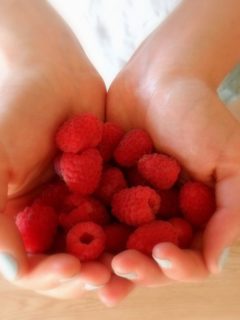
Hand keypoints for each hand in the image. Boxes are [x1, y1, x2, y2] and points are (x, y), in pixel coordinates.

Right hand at [0, 0, 111, 299]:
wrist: (56, 74)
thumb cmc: (17, 111)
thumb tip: (13, 270)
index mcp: (19, 216)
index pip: (33, 265)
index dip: (51, 275)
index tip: (75, 269)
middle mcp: (48, 215)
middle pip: (67, 262)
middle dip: (86, 273)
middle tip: (107, 275)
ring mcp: (77, 202)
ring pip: (97, 245)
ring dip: (111, 259)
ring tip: (129, 262)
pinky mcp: (104, 186)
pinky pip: (118, 216)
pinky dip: (129, 231)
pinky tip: (145, 237)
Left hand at [104, 4, 239, 301]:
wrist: (159, 79)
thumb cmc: (201, 114)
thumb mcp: (230, 160)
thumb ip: (231, 210)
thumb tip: (215, 262)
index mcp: (194, 215)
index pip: (188, 256)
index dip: (177, 265)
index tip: (161, 256)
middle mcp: (161, 215)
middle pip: (149, 256)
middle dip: (136, 266)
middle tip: (118, 266)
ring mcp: (130, 204)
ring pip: (118, 242)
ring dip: (104, 260)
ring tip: (88, 272)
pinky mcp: (103, 188)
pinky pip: (92, 214)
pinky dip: (81, 229)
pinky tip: (67, 241)